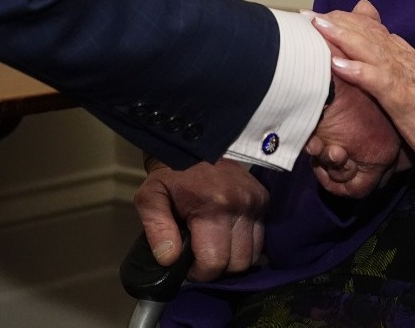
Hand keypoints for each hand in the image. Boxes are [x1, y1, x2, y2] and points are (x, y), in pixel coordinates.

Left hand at [133, 158, 267, 281]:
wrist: (195, 141)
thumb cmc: (171, 172)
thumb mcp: (150, 196)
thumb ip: (156, 229)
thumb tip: (169, 259)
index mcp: (213, 206)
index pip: (215, 262)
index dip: (199, 272)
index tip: (188, 265)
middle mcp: (242, 205)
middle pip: (238, 264)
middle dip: (218, 268)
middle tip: (201, 256)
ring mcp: (257, 202)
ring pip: (253, 255)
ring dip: (234, 258)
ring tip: (214, 246)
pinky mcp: (265, 199)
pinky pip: (261, 238)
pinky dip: (246, 244)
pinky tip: (229, 235)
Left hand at [310, 0, 414, 183]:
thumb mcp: (410, 86)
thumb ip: (390, 69)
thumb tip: (366, 59)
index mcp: (402, 55)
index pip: (368, 29)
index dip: (340, 21)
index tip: (314, 17)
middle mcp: (402, 58)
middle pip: (364, 31)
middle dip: (333, 21)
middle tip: (304, 14)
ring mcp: (404, 76)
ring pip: (369, 48)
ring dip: (341, 35)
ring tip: (316, 26)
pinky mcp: (405, 98)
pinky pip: (378, 80)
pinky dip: (358, 70)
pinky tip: (337, 64)